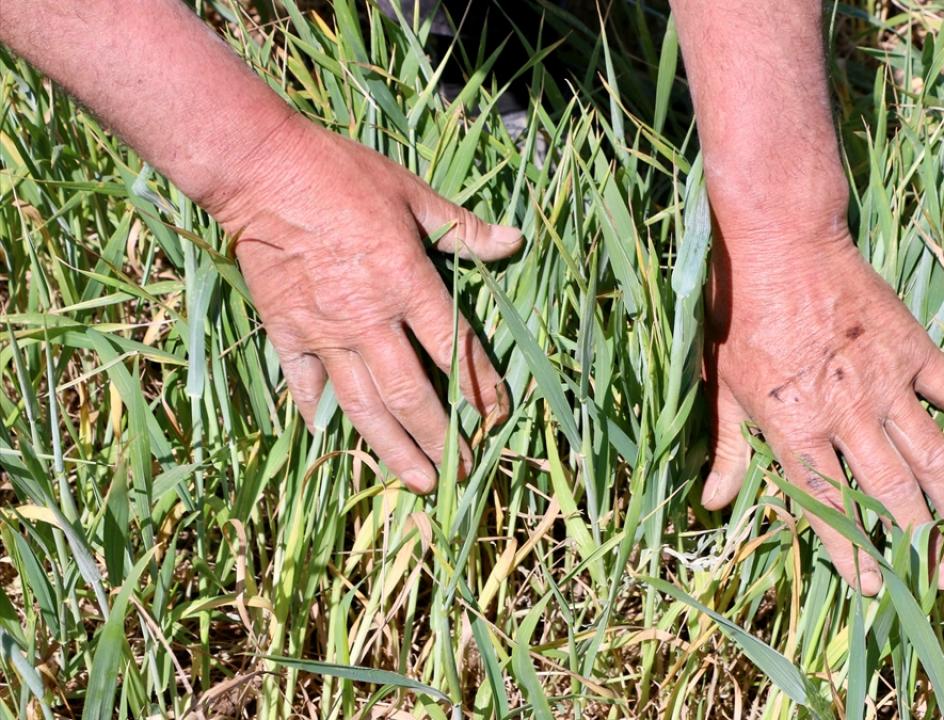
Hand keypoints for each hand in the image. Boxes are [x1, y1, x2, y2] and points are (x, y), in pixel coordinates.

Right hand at [211, 117, 522, 492]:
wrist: (261, 169)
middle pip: (413, 395)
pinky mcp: (286, 332)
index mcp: (407, 282)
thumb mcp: (412, 195)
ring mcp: (324, 332)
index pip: (455, 348)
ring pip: (364, 405)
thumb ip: (463, 230)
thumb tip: (514, 241)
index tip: (497, 417)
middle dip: (441, 438)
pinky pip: (307, 386)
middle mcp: (369, 319)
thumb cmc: (343, 175)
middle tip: (462, 471)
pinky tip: (333, 440)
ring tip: (418, 481)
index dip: (481, 386)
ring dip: (394, 448)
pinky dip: (320, 415)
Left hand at [701, 226, 943, 594]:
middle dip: (918, 541)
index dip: (853, 550)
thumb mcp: (722, 385)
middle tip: (943, 579)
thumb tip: (713, 504)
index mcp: (795, 427)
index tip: (874, 588)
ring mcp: (885, 381)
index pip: (829, 504)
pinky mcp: (911, 346)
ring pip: (929, 454)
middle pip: (890, 491)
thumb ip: (728, 448)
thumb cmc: (741, 314)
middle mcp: (845, 413)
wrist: (781, 242)